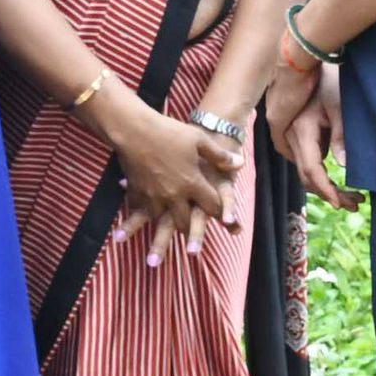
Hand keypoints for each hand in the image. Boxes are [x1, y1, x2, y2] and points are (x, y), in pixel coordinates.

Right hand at [108, 101, 242, 267]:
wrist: (134, 130)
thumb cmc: (169, 132)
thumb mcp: (199, 140)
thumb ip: (220, 156)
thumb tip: (240, 164)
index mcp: (192, 183)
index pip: (211, 205)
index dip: (220, 214)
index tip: (226, 221)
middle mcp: (174, 195)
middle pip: (185, 222)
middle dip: (191, 232)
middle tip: (193, 245)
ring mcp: (153, 196)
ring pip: (161, 221)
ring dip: (165, 230)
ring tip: (164, 240)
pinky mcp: (136, 192)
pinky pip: (139, 210)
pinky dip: (139, 216)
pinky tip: (137, 220)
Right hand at [267, 49, 352, 206]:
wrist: (304, 55)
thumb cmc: (326, 78)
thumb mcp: (340, 106)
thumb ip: (341, 136)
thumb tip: (343, 166)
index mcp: (301, 131)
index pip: (311, 171)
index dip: (326, 191)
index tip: (342, 203)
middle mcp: (289, 136)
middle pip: (305, 176)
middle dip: (328, 192)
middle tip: (353, 202)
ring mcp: (287, 132)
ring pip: (302, 167)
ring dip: (322, 181)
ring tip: (348, 192)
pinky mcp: (291, 129)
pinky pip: (302, 155)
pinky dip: (316, 167)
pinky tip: (334, 167)